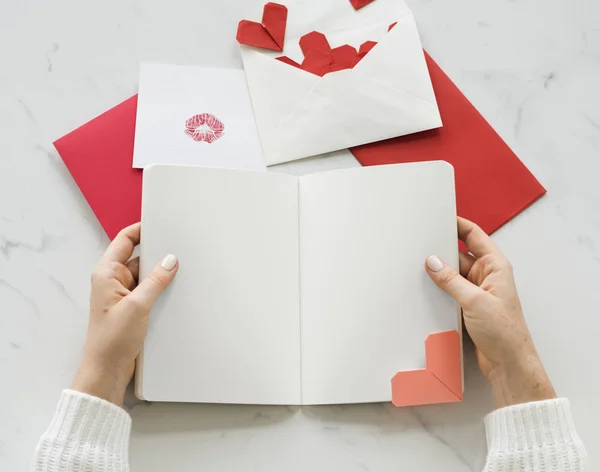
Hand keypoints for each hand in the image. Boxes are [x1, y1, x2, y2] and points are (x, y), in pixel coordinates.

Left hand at [71, 223, 178, 404]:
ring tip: (180, 270)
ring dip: (160, 273)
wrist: (106, 370)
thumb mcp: (138, 305)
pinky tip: (174, 289)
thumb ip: (156, 280)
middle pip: (138, 256)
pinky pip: (148, 289)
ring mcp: (123, 294)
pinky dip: (160, 288)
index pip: (125, 239)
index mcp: (106, 272)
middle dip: (157, 253)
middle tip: (179, 248)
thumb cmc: (112, 339)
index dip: (142, 229)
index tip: (162, 223)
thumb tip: (171, 259)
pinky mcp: (131, 307)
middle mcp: (113, 280)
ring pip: (146, 274)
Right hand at [425, 217, 555, 407]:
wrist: (509, 364)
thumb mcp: (474, 301)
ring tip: (417, 266)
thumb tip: (431, 261)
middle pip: (460, 254)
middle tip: (420, 243)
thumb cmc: (504, 331)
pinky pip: (450, 290)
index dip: (458, 224)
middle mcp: (486, 275)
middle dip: (441, 250)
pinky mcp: (468, 306)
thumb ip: (451, 280)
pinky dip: (438, 288)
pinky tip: (424, 287)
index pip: (475, 235)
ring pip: (452, 273)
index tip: (440, 217)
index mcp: (495, 266)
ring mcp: (476, 291)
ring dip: (438, 272)